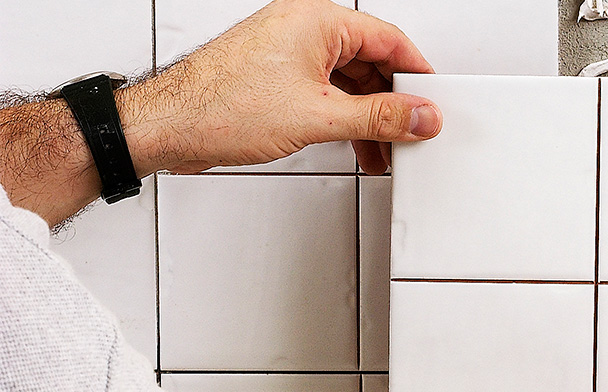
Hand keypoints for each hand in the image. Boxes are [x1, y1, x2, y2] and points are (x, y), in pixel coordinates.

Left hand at [124, 0, 441, 174]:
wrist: (167, 127)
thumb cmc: (219, 107)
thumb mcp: (319, 117)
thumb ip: (380, 117)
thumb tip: (419, 115)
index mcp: (314, 20)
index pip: (389, 39)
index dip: (417, 74)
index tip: (433, 101)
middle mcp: (301, 29)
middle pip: (371, 60)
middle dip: (392, 100)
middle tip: (411, 128)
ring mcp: (287, 52)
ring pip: (348, 80)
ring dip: (368, 115)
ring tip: (384, 146)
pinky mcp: (275, 77)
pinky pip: (326, 91)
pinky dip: (344, 117)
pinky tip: (354, 142)